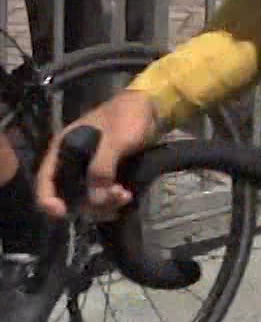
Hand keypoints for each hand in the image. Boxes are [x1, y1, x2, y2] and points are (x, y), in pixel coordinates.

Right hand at [35, 92, 160, 219]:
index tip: (62, 213)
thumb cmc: (129, 116)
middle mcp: (73, 161)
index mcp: (64, 148)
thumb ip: (102, 167)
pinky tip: (127, 196)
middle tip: (114, 198)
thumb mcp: (115, 140)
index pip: (45, 179)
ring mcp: (90, 168)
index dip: (48, 199)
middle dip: (89, 203)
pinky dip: (112, 199)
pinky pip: (104, 193)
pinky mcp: (107, 173)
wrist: (153, 108)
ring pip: (88, 197)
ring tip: (125, 196)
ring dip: (104, 203)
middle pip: (69, 194)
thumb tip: (95, 199)